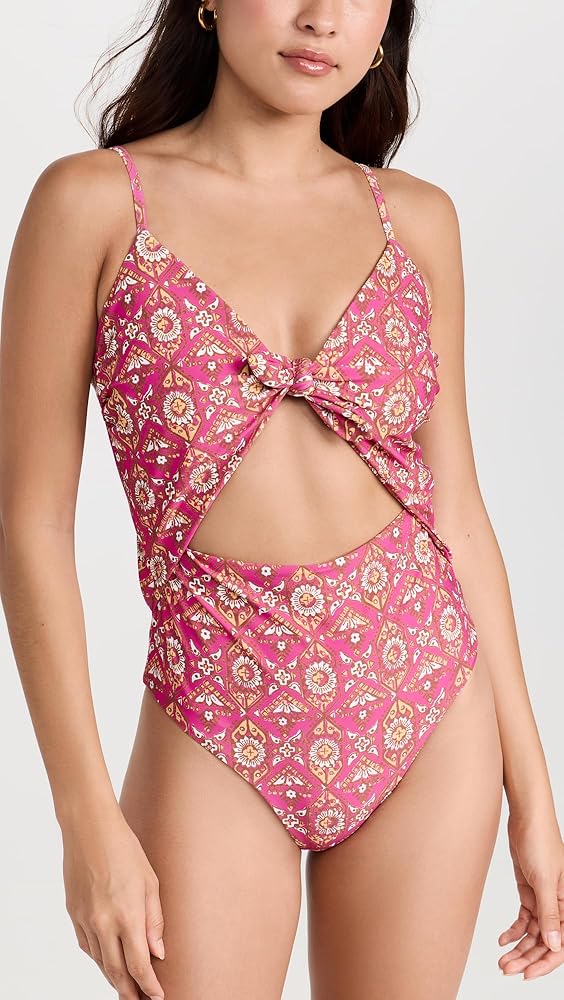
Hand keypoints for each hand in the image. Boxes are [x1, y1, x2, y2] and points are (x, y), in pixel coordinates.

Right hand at [61, 804, 165, 998]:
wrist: (89, 828)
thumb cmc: (125, 848)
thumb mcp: (150, 881)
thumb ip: (154, 920)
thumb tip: (158, 952)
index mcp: (128, 915)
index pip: (139, 966)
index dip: (148, 986)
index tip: (157, 996)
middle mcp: (104, 923)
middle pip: (116, 972)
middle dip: (129, 992)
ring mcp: (85, 920)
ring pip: (99, 961)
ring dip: (113, 977)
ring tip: (126, 985)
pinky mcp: (73, 913)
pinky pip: (86, 945)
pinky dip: (98, 957)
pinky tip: (106, 959)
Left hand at [498, 811, 563, 979]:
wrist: (526, 817)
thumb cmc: (541, 840)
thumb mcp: (544, 879)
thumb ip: (548, 913)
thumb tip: (554, 944)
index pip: (561, 942)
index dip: (546, 962)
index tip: (527, 974)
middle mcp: (558, 904)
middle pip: (545, 940)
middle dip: (527, 957)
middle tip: (507, 967)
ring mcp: (543, 898)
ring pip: (533, 932)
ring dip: (518, 947)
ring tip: (502, 958)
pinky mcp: (529, 891)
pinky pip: (524, 918)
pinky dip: (514, 930)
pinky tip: (503, 939)